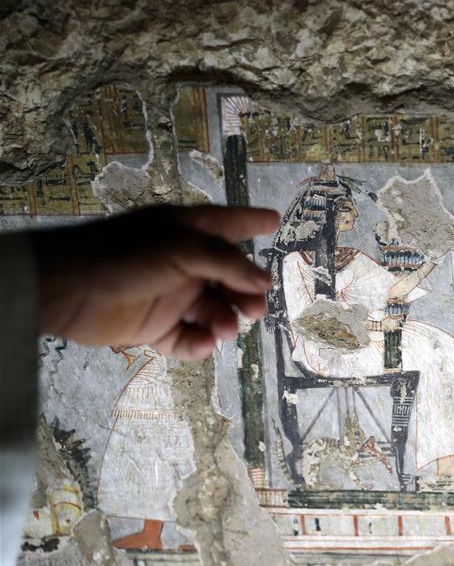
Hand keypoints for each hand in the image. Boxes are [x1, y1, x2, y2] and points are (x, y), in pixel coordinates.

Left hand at [29, 205, 279, 359]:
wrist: (67, 290)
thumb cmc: (126, 257)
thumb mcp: (182, 250)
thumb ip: (227, 263)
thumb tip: (264, 282)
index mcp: (187, 232)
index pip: (227, 223)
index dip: (251, 220)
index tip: (274, 221)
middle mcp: (183, 262)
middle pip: (228, 277)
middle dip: (246, 293)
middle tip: (256, 310)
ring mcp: (170, 296)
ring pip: (212, 310)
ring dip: (224, 320)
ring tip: (225, 330)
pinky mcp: (155, 327)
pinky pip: (187, 337)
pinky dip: (198, 343)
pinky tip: (203, 345)